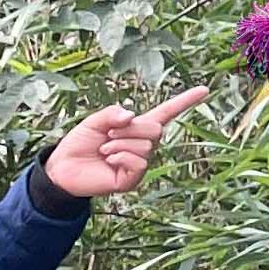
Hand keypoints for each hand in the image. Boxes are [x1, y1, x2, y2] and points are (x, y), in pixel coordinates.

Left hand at [46, 86, 207, 199]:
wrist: (63, 169)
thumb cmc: (79, 144)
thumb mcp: (94, 121)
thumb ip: (113, 113)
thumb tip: (132, 116)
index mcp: (136, 128)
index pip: (167, 113)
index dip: (185, 101)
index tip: (205, 90)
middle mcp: (143, 145)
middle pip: (156, 129)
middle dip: (130, 129)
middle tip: (108, 135)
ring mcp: (140, 163)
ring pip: (145, 145)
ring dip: (119, 143)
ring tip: (105, 150)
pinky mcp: (133, 179)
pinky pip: (139, 162)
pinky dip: (121, 156)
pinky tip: (109, 160)